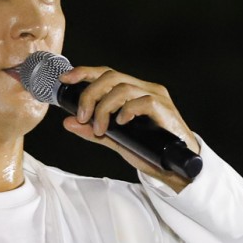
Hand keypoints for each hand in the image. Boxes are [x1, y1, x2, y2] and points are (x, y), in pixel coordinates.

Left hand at [60, 65, 201, 190]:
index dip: (85, 72)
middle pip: (111, 76)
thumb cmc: (151, 152)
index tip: (65, 79)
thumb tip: (69, 122)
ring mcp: (156, 97)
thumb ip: (94, 131)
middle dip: (90, 94)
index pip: (106, 73)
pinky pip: (143, 101)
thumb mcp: (117, 141)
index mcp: (133, 91)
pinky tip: (121, 122)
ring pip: (123, 88)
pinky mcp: (165, 110)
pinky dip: (127, 110)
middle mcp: (145, 89)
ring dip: (104, 107)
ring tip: (100, 128)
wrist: (177, 170)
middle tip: (83, 116)